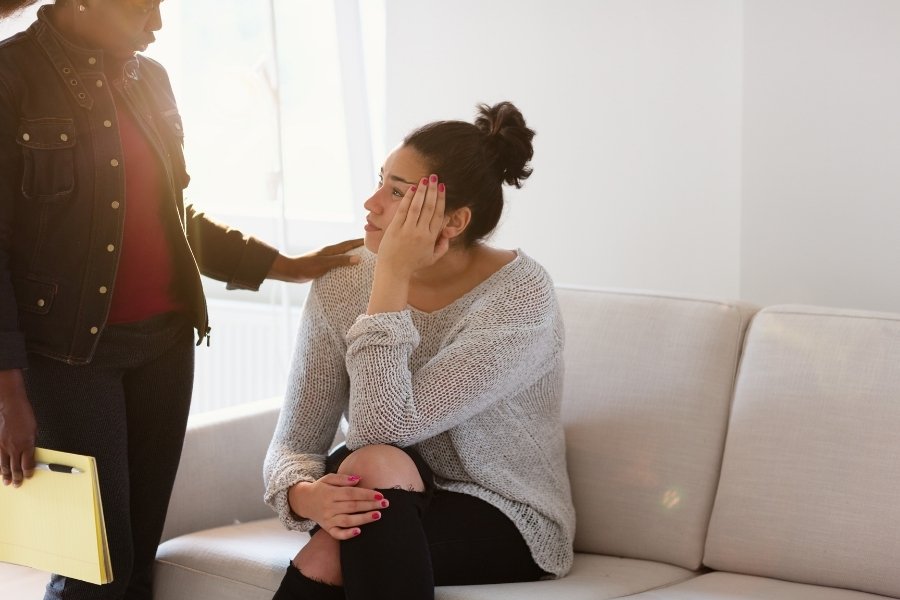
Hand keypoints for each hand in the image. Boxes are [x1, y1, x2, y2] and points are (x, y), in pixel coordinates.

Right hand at [0, 369, 36, 487]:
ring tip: (6, 481)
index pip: (28, 463)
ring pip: (4, 464)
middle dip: (17, 477)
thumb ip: (32, 442)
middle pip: (15, 467)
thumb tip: (31, 451)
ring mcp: (3, 446)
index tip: (29, 476)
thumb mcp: (34, 429)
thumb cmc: (24, 414)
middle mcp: (15, 447)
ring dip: (5, 474)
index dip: (28, 472)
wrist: (11, 406)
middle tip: (17, 484)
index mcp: (27, 444)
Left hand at [267, 238, 363, 283]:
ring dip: (352, 255)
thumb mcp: (325, 264)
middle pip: (347, 248)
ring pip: (342, 256)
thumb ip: (341, 261)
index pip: (349, 243)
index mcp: (331, 250)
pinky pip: (338, 263)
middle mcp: (329, 253)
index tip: (371, 239)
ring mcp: (326, 259)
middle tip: (370, 248)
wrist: (291, 271)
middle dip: (358, 247)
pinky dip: (345, 264)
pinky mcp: (322, 266)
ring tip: (362, 259)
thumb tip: (358, 258)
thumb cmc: (306, 267)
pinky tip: (347, 270)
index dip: (360, 241)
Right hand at [287, 473, 388, 539]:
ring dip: (363, 519)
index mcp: (330, 493)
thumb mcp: (328, 478)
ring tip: (378, 515)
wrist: (303, 501)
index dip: (366, 494)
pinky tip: (358, 531)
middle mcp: (329, 507)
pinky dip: (347, 534)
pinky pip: (337, 534)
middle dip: (370, 505)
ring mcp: (328, 519)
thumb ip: (343, 478)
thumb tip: (359, 479)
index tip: (380, 494)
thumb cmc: (321, 488)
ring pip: (347, 520)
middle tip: (385, 504)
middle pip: (352, 506)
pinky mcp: (327, 528)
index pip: (351, 494)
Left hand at [376, 174, 448, 277]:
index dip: (441, 199)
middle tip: (435, 177)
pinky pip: (403, 210)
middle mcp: (421, 232)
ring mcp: (407, 230)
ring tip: (425, 180)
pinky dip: (407, 199)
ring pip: (417, 206)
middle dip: (433, 191)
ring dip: (421, 191)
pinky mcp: (395, 229)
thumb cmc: (412, 264)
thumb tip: (447, 233)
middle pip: (429, 207)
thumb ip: (443, 246)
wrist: (393, 271)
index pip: (438, 214)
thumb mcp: (432, 258)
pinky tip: (411, 189)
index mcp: (431, 238)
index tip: (442, 188)